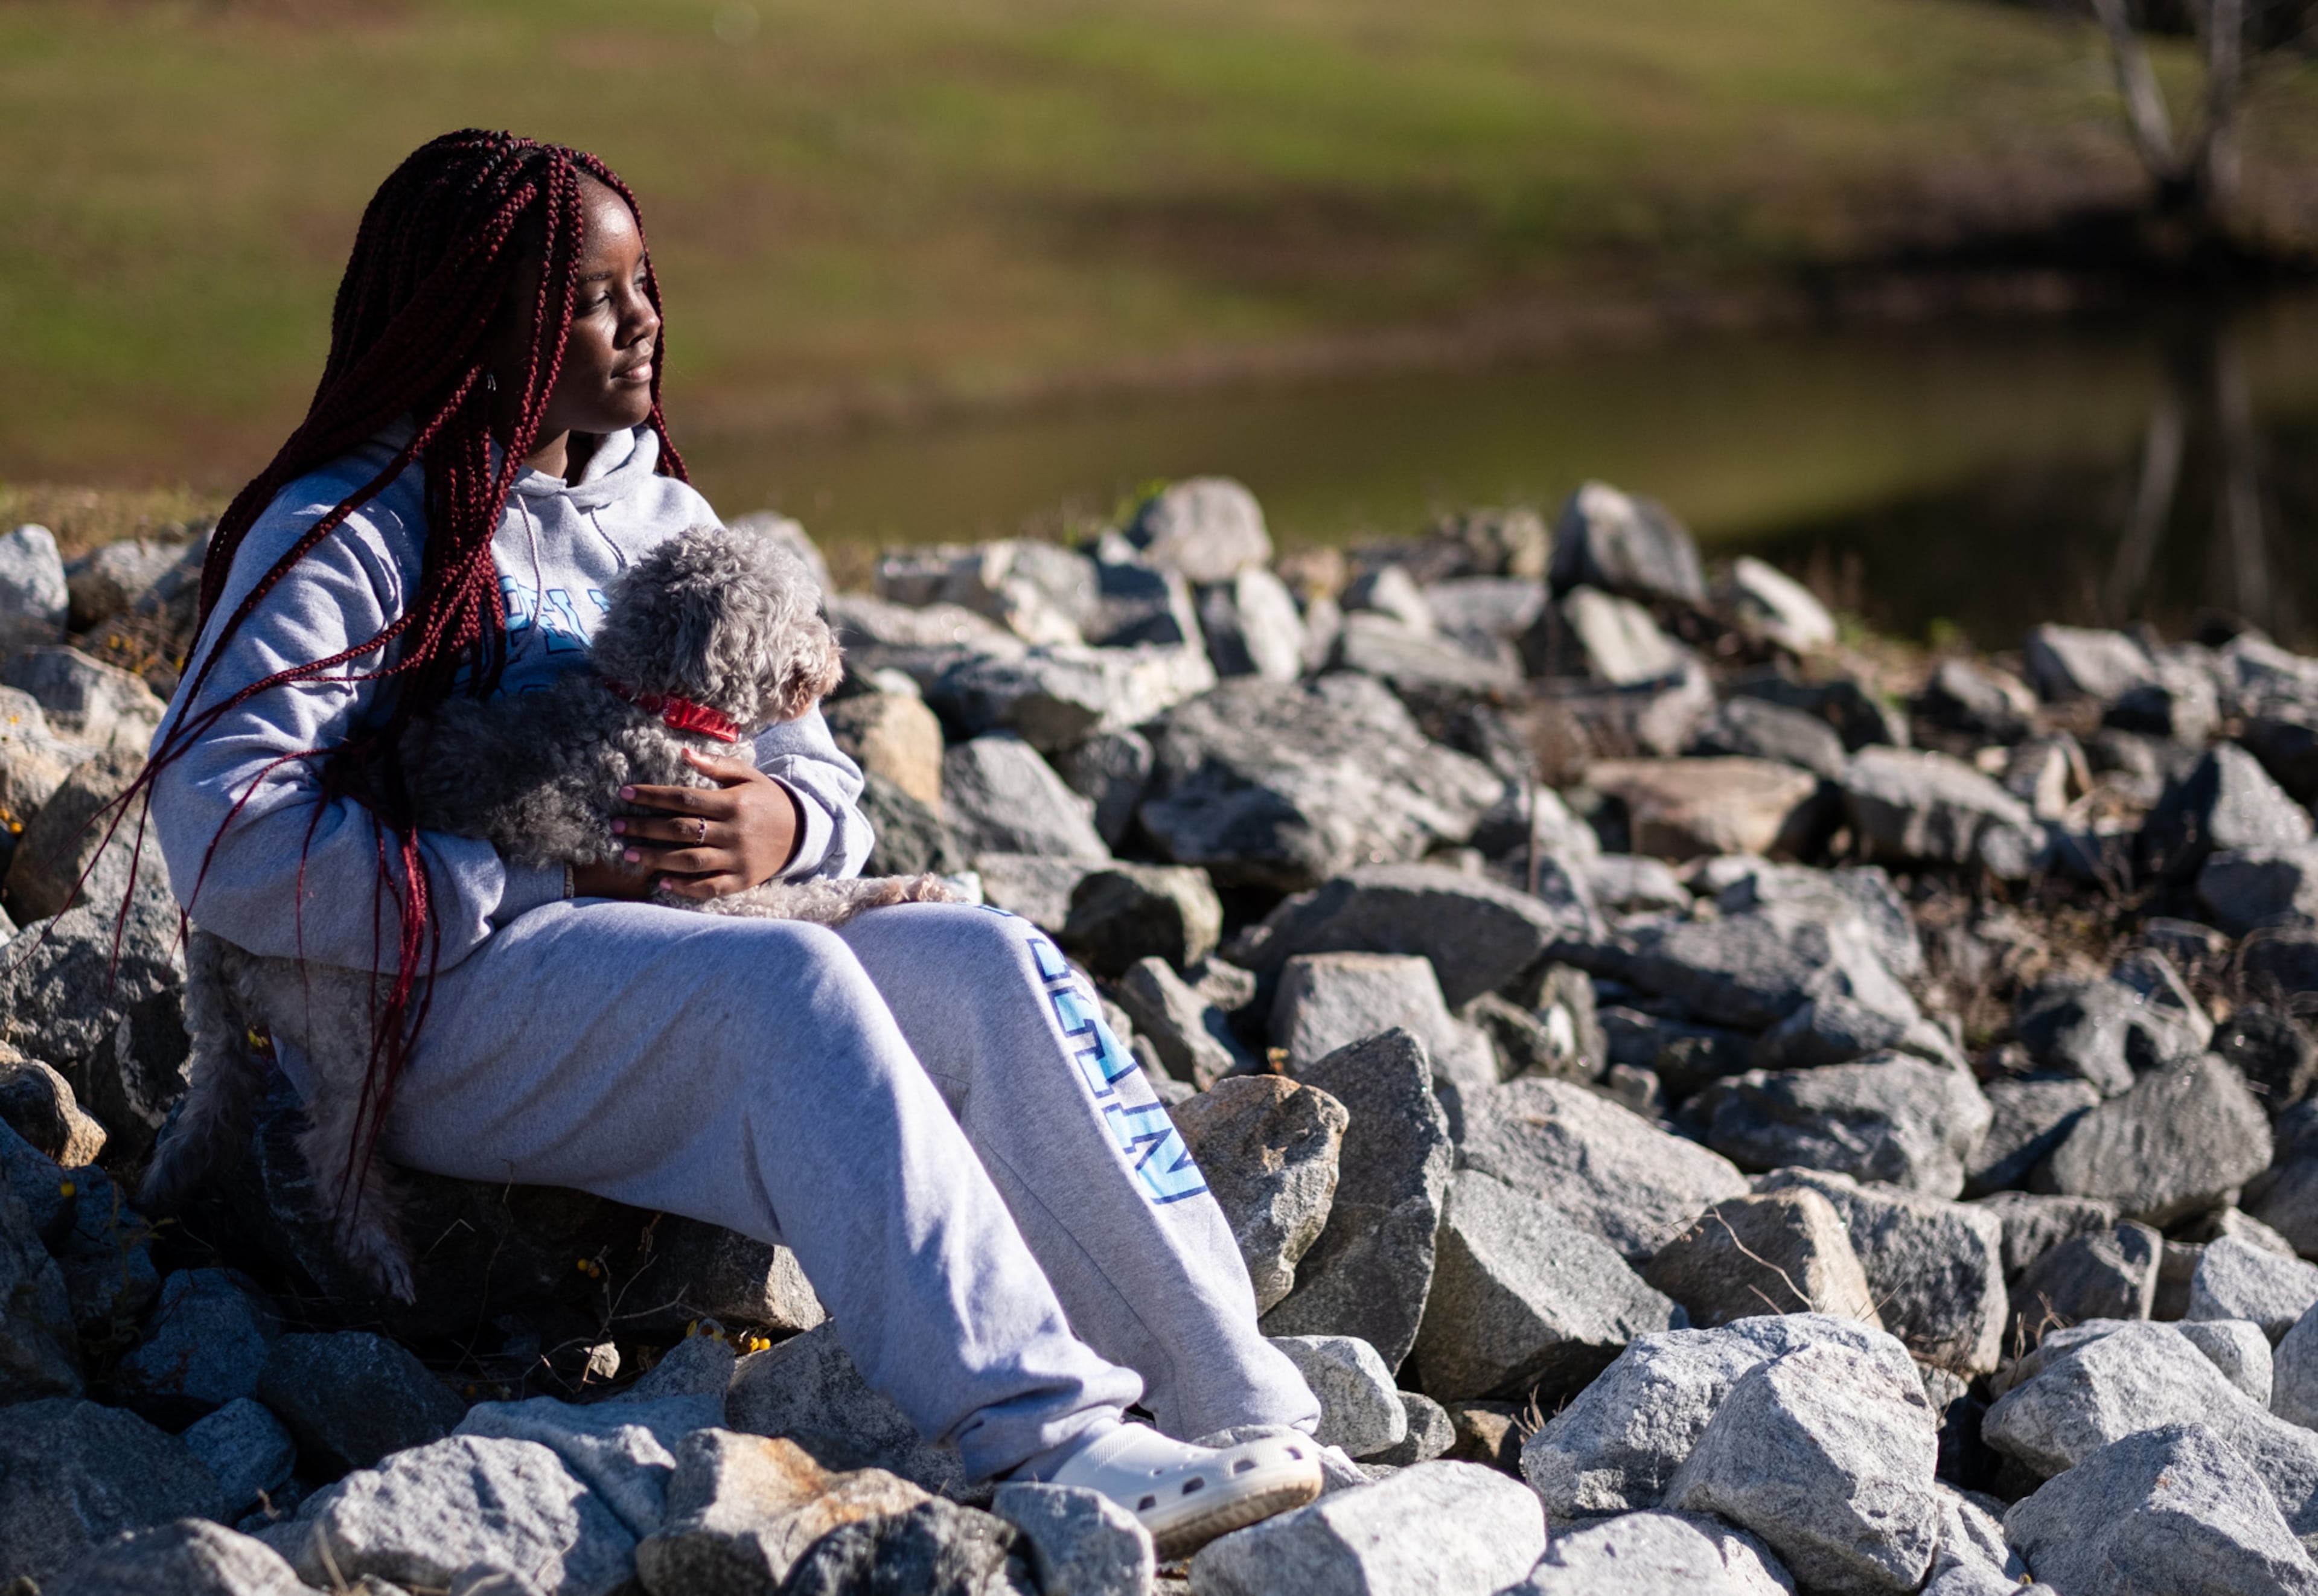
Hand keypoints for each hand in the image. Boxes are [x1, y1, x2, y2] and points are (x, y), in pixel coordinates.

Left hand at [601, 747, 802, 899]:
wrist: (803, 832)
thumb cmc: (767, 800)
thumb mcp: (749, 776)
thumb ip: (717, 766)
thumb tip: (683, 754)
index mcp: (733, 803)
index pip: (684, 798)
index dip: (652, 796)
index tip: (625, 793)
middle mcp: (734, 832)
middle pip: (681, 830)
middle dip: (644, 827)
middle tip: (615, 826)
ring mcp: (737, 859)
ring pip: (690, 861)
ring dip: (657, 858)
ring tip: (629, 855)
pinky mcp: (742, 880)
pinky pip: (709, 887)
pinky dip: (685, 887)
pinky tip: (662, 883)